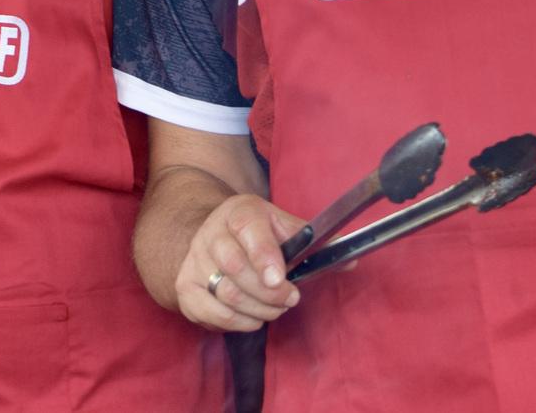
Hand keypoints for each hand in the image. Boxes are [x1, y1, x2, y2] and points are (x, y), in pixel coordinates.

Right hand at [174, 193, 306, 330]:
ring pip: (225, 294)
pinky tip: (252, 317)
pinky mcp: (185, 288)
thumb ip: (314, 244)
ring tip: (275, 309)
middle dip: (268, 292)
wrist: (214, 234)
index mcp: (239, 212)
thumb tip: (350, 261)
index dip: (264, 255)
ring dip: (258, 310)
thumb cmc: (257, 235)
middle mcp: (210, 232)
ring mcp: (194, 260)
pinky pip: (212, 313)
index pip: (248, 228)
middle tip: (290, 299)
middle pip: (234, 267)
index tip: (280, 279)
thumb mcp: (283, 227)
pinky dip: (238, 322)